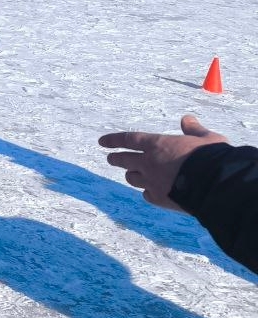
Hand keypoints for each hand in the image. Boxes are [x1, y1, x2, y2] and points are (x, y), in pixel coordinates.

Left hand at [98, 115, 228, 211]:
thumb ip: (193, 129)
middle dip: (115, 158)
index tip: (102, 142)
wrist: (215, 185)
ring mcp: (151, 182)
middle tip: (111, 158)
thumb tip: (186, 119)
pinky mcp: (158, 198)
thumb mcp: (207, 138)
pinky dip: (148, 191)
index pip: (128, 140)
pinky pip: (146, 194)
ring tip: (133, 174)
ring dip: (132, 175)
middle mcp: (148, 163)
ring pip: (132, 178)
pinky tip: (153, 191)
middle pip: (124, 160)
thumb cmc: (213, 157)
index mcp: (157, 145)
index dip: (113, 140)